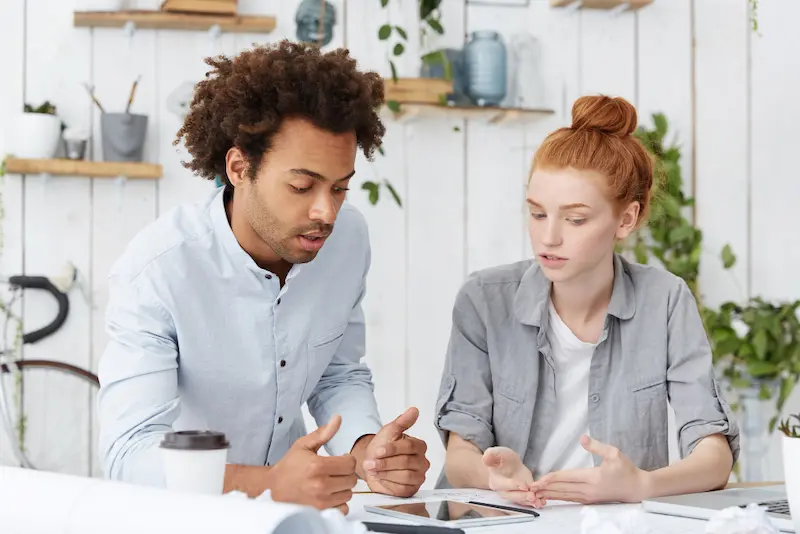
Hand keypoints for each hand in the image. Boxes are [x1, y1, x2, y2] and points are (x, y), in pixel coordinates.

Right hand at [268, 415, 357, 514]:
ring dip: (342, 487)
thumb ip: (323, 433)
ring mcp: (321, 500)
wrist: (274, 487)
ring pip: (348, 493)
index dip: (346, 459)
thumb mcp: (304, 445)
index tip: (339, 459)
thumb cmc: (289, 466)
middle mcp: (320, 485)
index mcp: (318, 466)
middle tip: (334, 471)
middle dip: (345, 473)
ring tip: (331, 482)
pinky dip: (339, 501)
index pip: (350, 463)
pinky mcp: (321, 511)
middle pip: (351, 479)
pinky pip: (343, 507)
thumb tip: (338, 418)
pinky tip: (330, 494)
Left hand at [361, 407, 429, 496]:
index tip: (378, 449)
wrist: (372, 463)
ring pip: (405, 476)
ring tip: (372, 469)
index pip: (409, 446)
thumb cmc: (381, 447)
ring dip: (385, 473)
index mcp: (419, 446)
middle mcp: (422, 462)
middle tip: (370, 462)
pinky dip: (388, 484)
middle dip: (386, 462)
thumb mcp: (389, 431)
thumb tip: (414, 410)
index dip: (393, 449)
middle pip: (406, 462)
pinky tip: (379, 478)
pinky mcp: (411, 490)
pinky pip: (402, 489)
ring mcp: (418, 477)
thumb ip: (402, 422)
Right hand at [482, 447, 541, 506]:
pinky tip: (542, 501)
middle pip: (513, 496)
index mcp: (495, 481)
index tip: (523, 485)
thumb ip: (491, 455)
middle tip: (533, 496)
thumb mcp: (496, 453)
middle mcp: (503, 491)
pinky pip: (528, 501)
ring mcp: (513, 495)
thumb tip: (485, 458)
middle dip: (523, 496)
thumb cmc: (502, 458)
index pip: (504, 485)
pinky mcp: (522, 496)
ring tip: (539, 501)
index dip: (513, 485)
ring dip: (530, 501)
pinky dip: (535, 502)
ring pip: (521, 500)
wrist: (508, 464)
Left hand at [529, 435, 647, 505]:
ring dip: (549, 494)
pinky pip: (570, 498)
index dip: (550, 478)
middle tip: (528, 489)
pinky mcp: (589, 500)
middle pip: (561, 488)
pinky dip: (558, 497)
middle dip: (544, 488)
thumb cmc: (626, 470)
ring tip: (534, 494)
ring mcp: (588, 497)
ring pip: (564, 495)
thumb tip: (583, 438)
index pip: (566, 478)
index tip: (537, 480)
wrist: (636, 488)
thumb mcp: (614, 454)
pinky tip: (550, 496)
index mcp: (592, 477)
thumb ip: (597, 446)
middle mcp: (588, 489)